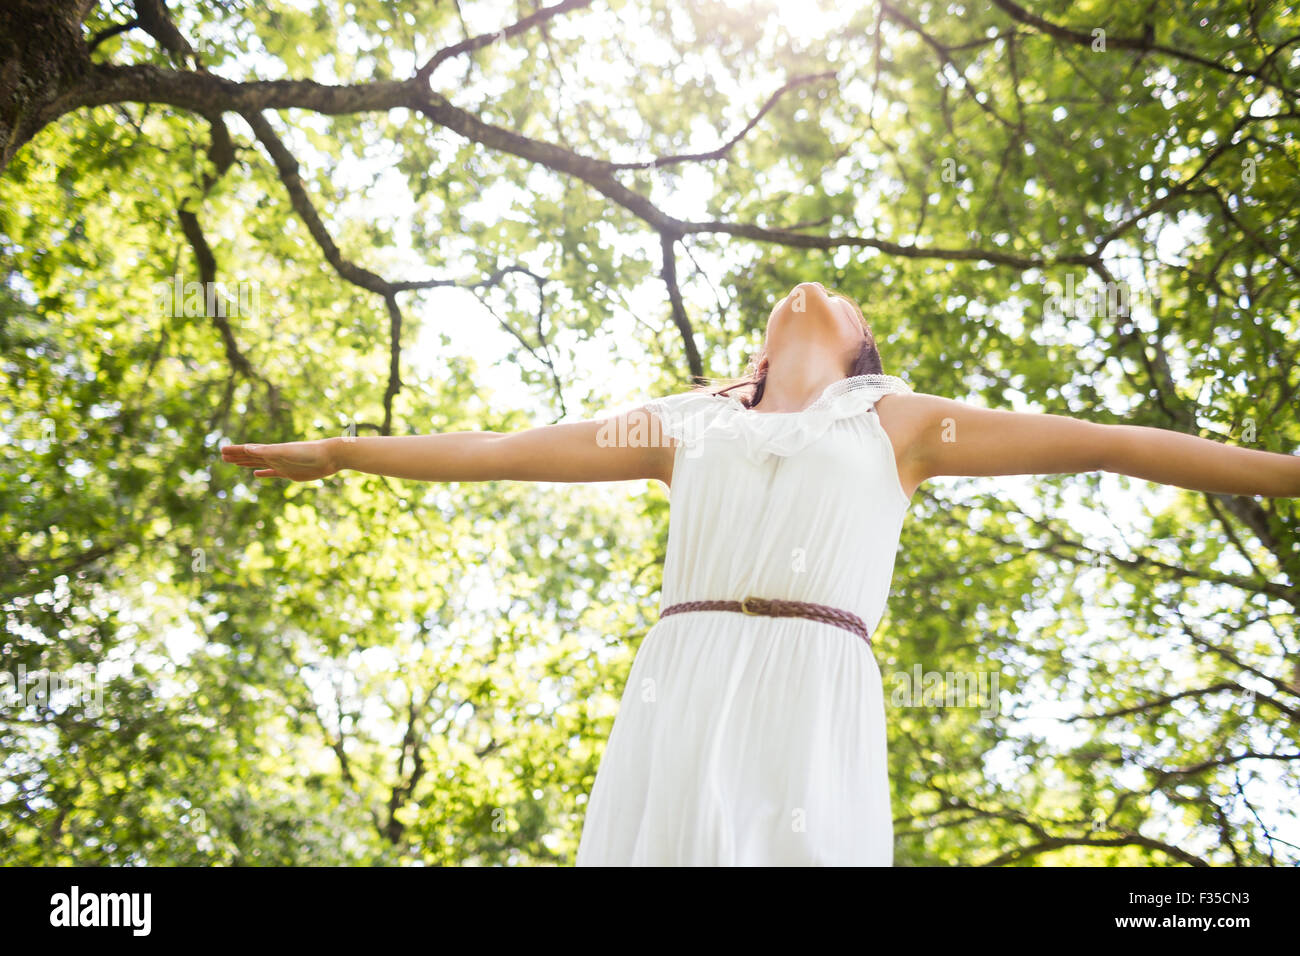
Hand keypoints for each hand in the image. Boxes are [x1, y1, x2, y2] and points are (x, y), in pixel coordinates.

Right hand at [221, 438, 339, 481]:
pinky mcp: (290, 472)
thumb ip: (267, 451)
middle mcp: (274, 456)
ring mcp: (281, 464)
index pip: (249, 450)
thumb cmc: (309, 452)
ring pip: (259, 463)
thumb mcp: (285, 452)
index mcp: (271, 450)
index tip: (221, 450)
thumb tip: (247, 447)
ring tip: (234, 462)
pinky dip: (263, 473)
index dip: (235, 451)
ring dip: (246, 463)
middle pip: (251, 456)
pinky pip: (272, 473)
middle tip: (222, 456)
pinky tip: (256, 474)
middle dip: (237, 456)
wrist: (330, 456)